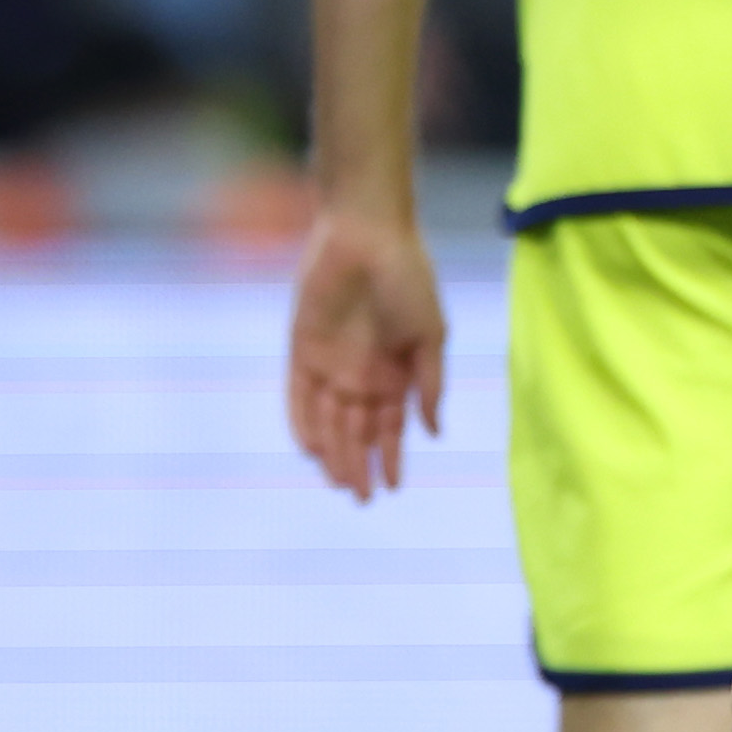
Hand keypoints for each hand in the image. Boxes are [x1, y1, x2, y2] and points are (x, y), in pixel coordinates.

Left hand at [287, 205, 446, 498]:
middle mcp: (362, 372)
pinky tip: (310, 449)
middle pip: (357, 431)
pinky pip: (298, 394)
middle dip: (360, 465)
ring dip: (333, 453)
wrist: (369, 233)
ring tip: (339, 484)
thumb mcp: (431, 334)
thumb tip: (433, 431)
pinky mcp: (302, 346)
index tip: (393, 488)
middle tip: (361, 498)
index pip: (390, 427)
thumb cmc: (409, 278)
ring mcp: (331, 362)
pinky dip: (303, 422)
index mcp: (395, 372)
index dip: (392, 458)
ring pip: (329, 420)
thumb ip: (429, 383)